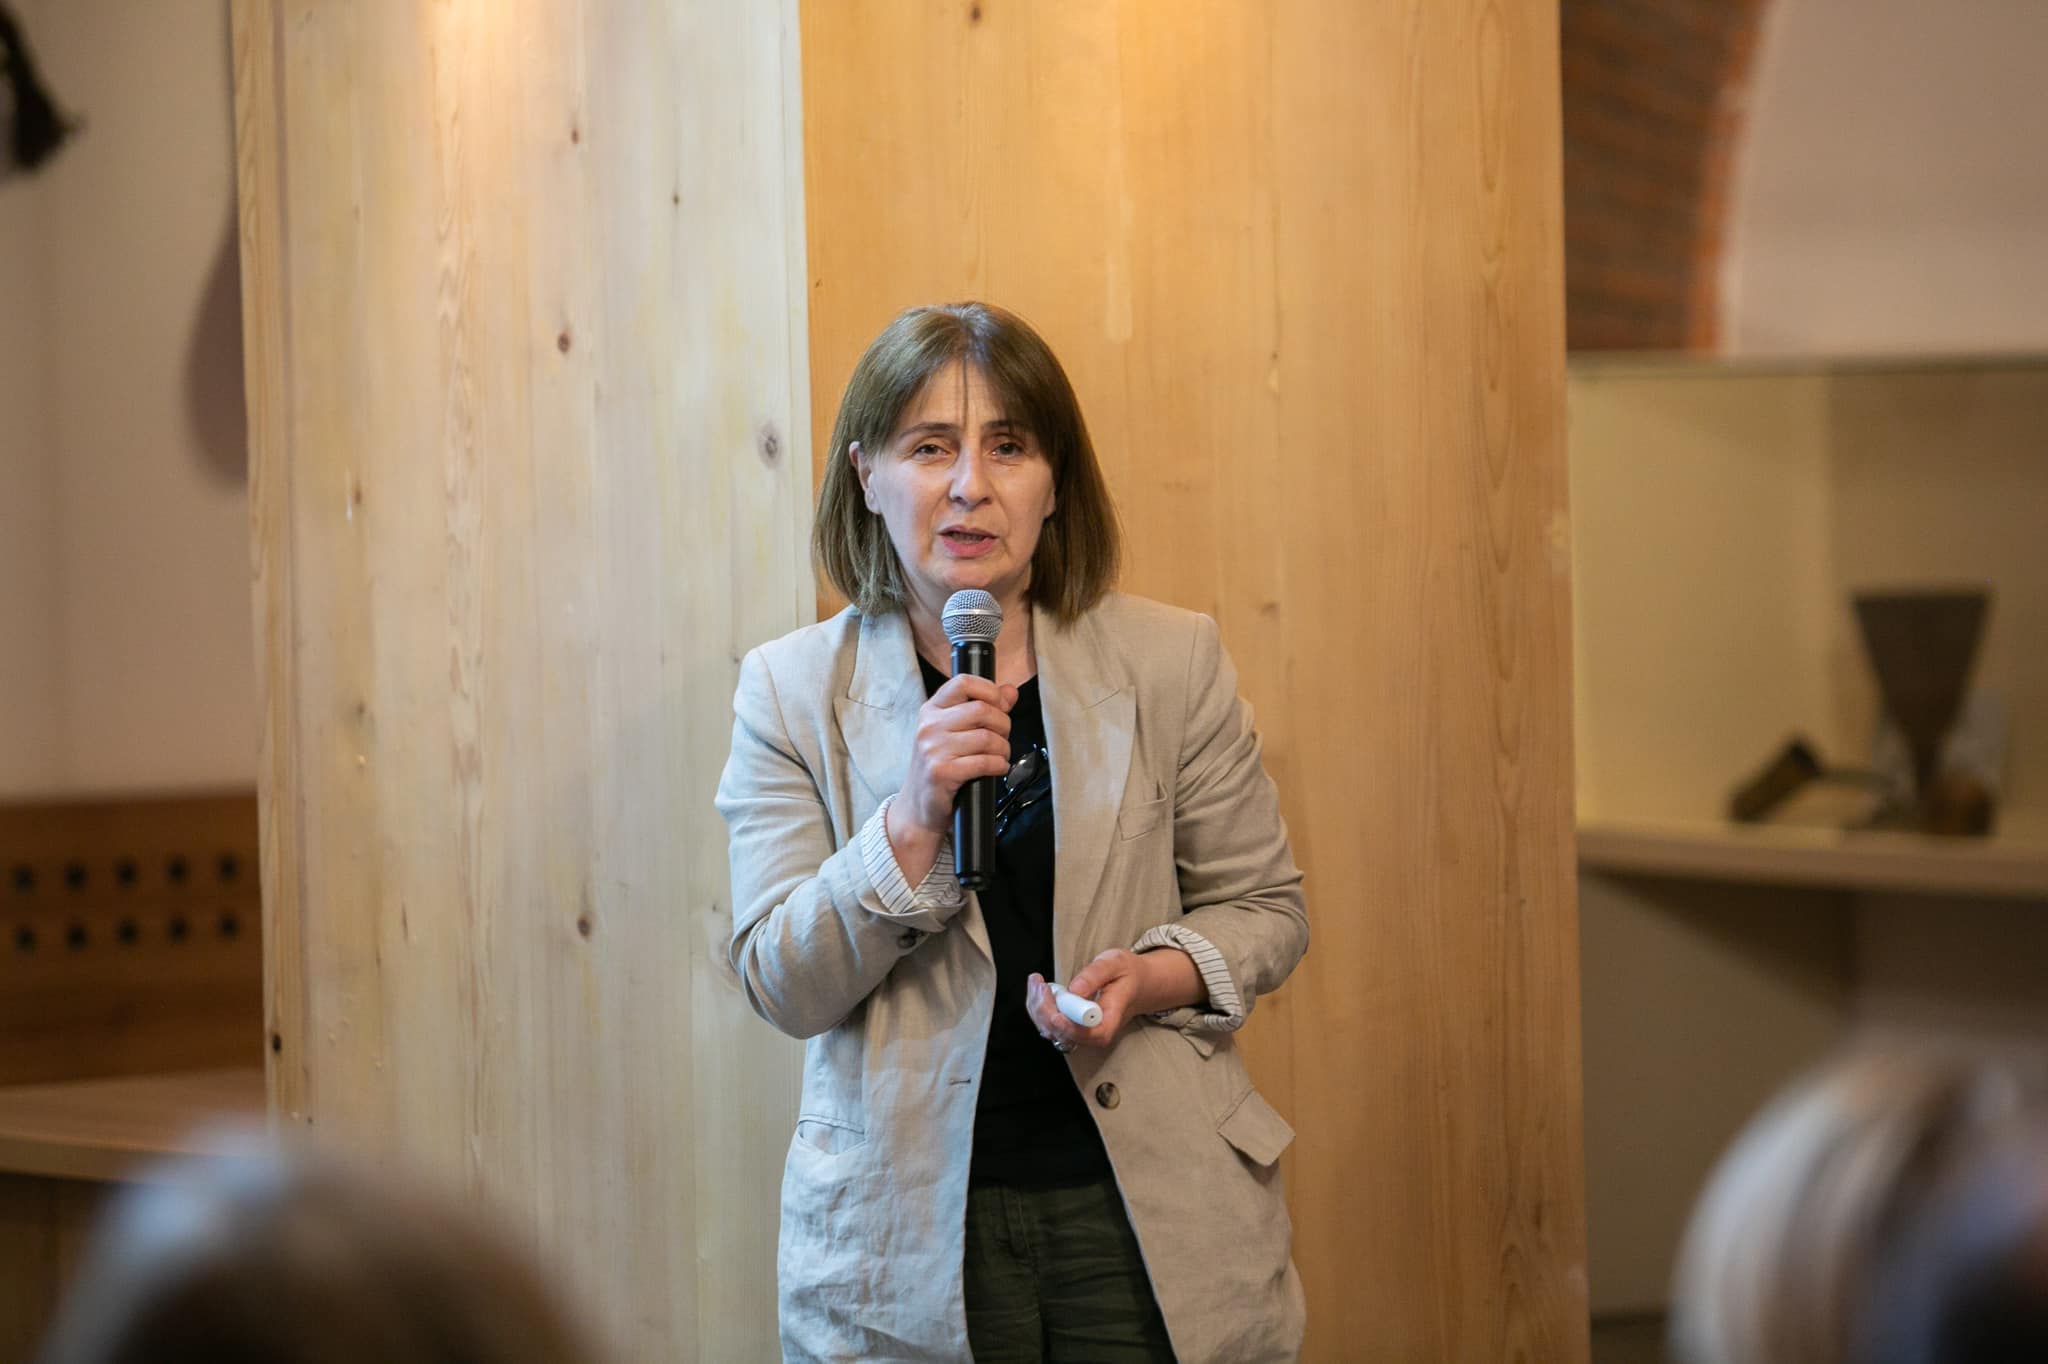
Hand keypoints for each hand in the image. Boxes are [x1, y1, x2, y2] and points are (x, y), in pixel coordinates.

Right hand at [884, 673, 1017, 880]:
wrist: (918, 808)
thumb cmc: (941, 767)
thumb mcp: (956, 733)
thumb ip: (984, 709)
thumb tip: (1010, 691)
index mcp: (932, 710)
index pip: (963, 682)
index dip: (989, 691)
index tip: (1000, 706)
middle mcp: (929, 726)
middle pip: (982, 710)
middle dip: (1003, 725)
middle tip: (1002, 739)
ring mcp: (933, 749)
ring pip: (987, 737)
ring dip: (1003, 749)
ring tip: (1000, 757)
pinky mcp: (941, 772)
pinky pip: (984, 762)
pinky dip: (999, 766)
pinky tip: (996, 769)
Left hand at [1026, 949, 1157, 1052]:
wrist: (1135, 984)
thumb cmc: (1127, 975)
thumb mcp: (1115, 963)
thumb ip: (1095, 975)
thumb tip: (1075, 989)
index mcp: (1110, 1020)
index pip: (1088, 1034)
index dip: (1069, 1027)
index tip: (1055, 1014)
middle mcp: (1093, 1033)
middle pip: (1062, 1033)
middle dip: (1044, 1009)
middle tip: (1039, 984)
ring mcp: (1079, 1032)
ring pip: (1049, 1029)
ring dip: (1037, 1006)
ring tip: (1037, 981)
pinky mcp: (1069, 1027)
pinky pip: (1047, 1023)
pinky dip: (1038, 1006)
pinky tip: (1039, 988)